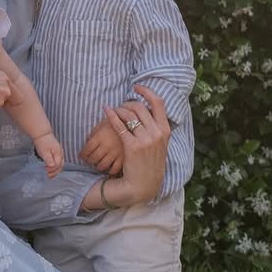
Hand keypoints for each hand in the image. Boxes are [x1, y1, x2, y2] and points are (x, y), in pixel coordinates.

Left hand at [34, 132, 64, 177]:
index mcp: (58, 153)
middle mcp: (61, 153)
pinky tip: (50, 168)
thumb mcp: (44, 152)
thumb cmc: (42, 142)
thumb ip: (49, 160)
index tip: (46, 170)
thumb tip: (52, 166)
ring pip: (59, 164)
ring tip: (49, 175)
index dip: (52, 169)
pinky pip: (57, 161)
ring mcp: (59, 152)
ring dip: (55, 170)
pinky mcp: (56, 152)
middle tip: (48, 176)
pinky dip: (54, 166)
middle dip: (55, 172)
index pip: (58, 165)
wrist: (42, 134)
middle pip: (61, 165)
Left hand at [78, 113, 124, 174]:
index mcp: (99, 136)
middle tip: (88, 162)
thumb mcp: (103, 123)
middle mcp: (106, 146)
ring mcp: (115, 153)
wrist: (134, 123)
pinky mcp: (124, 158)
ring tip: (97, 166)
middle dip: (88, 162)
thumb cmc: (117, 121)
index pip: (86, 150)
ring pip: (102, 165)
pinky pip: (114, 169)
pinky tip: (108, 169)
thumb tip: (86, 141)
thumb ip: (94, 132)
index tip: (81, 156)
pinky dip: (110, 171)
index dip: (82, 155)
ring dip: (97, 167)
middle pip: (93, 159)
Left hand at [104, 85, 171, 201]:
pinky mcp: (132, 146)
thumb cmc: (150, 163)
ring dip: (118, 109)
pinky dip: (111, 116)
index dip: (146, 91)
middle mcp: (157, 133)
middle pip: (140, 107)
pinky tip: (106, 112)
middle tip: (120, 105)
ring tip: (113, 110)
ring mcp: (145, 140)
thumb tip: (149, 110)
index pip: (158, 103)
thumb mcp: (160, 145)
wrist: (144, 184)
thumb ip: (157, 128)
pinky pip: (119, 125)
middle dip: (127, 102)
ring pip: (129, 114)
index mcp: (165, 130)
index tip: (136, 87)